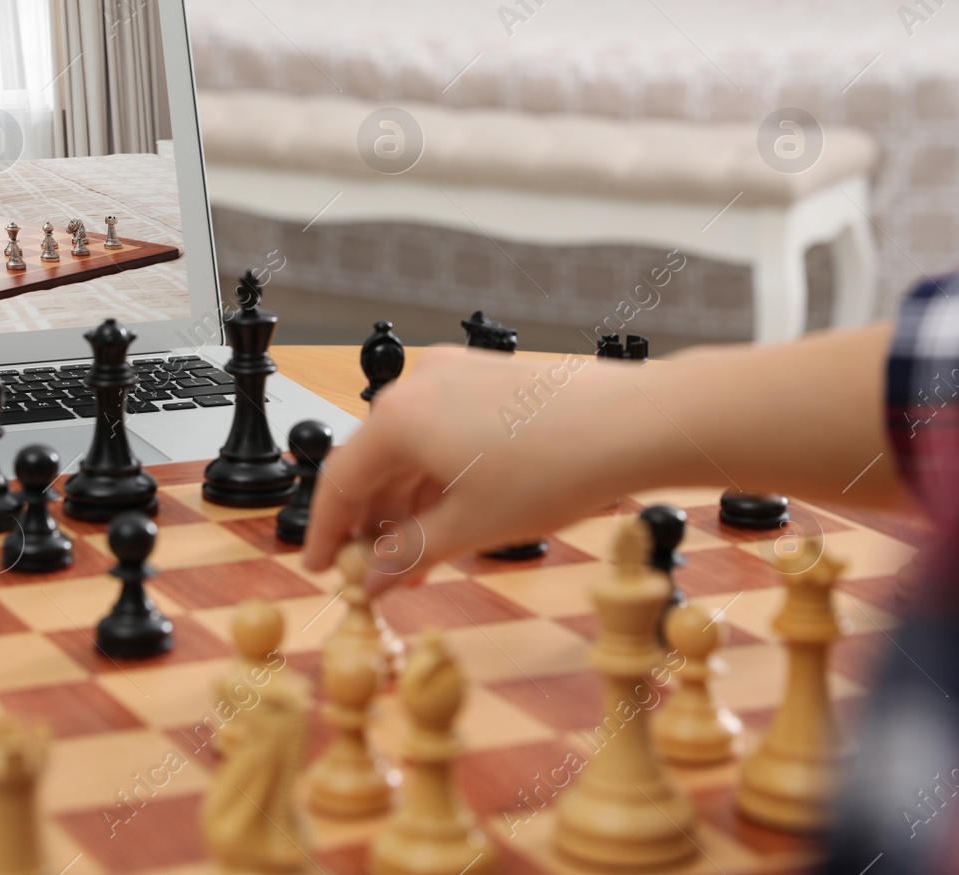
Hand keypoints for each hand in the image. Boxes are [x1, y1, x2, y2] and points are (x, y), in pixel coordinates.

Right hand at [302, 346, 648, 593]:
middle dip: (372, 524)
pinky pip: (442, 434)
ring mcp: (454, 375)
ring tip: (418, 562)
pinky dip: (437, 479)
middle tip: (374, 575)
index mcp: (399, 416)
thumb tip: (369, 583)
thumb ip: (408, 555)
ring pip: (410, 450)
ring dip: (406, 507)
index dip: (326, 532)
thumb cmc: (557, 467)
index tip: (322, 569)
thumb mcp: (471, 527)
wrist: (636, 423)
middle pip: (373, 463)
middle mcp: (417, 384)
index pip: (339, 480)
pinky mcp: (487, 379)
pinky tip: (449, 521)